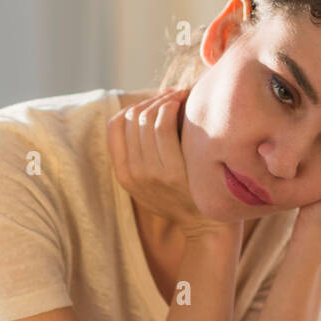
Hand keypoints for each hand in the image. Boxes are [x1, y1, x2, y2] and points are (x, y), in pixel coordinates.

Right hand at [107, 87, 239, 241]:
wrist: (205, 225)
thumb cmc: (183, 196)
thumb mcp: (151, 183)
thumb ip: (140, 157)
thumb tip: (139, 114)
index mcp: (123, 174)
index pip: (115, 125)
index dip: (133, 106)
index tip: (152, 103)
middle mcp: (132, 174)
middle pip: (132, 118)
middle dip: (151, 99)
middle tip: (171, 94)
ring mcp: (150, 174)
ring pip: (147, 119)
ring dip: (163, 100)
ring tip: (179, 96)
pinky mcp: (171, 173)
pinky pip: (164, 126)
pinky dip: (171, 107)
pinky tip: (183, 104)